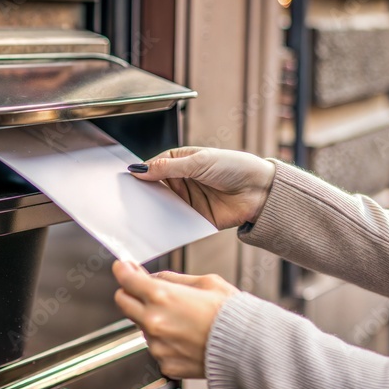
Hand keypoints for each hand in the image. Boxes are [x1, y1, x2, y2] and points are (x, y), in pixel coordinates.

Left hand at [112, 260, 238, 378]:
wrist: (249, 348)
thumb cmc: (233, 314)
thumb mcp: (205, 282)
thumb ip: (173, 280)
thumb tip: (153, 277)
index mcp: (162, 297)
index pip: (127, 280)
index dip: (123, 270)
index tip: (123, 267)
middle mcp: (154, 322)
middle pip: (123, 302)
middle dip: (129, 292)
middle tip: (142, 288)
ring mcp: (158, 346)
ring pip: (142, 327)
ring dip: (153, 319)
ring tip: (184, 319)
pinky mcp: (165, 364)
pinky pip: (158, 348)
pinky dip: (167, 341)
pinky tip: (188, 338)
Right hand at [132, 147, 275, 229]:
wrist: (260, 191)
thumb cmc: (235, 167)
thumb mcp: (199, 162)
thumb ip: (169, 167)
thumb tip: (140, 169)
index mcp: (182, 162)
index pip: (155, 167)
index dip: (142, 173)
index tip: (127, 180)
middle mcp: (183, 181)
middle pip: (156, 188)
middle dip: (144, 193)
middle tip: (128, 199)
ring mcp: (188, 201)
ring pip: (163, 206)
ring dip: (153, 210)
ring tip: (138, 214)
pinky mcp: (195, 219)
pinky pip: (176, 222)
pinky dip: (166, 224)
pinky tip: (156, 226)